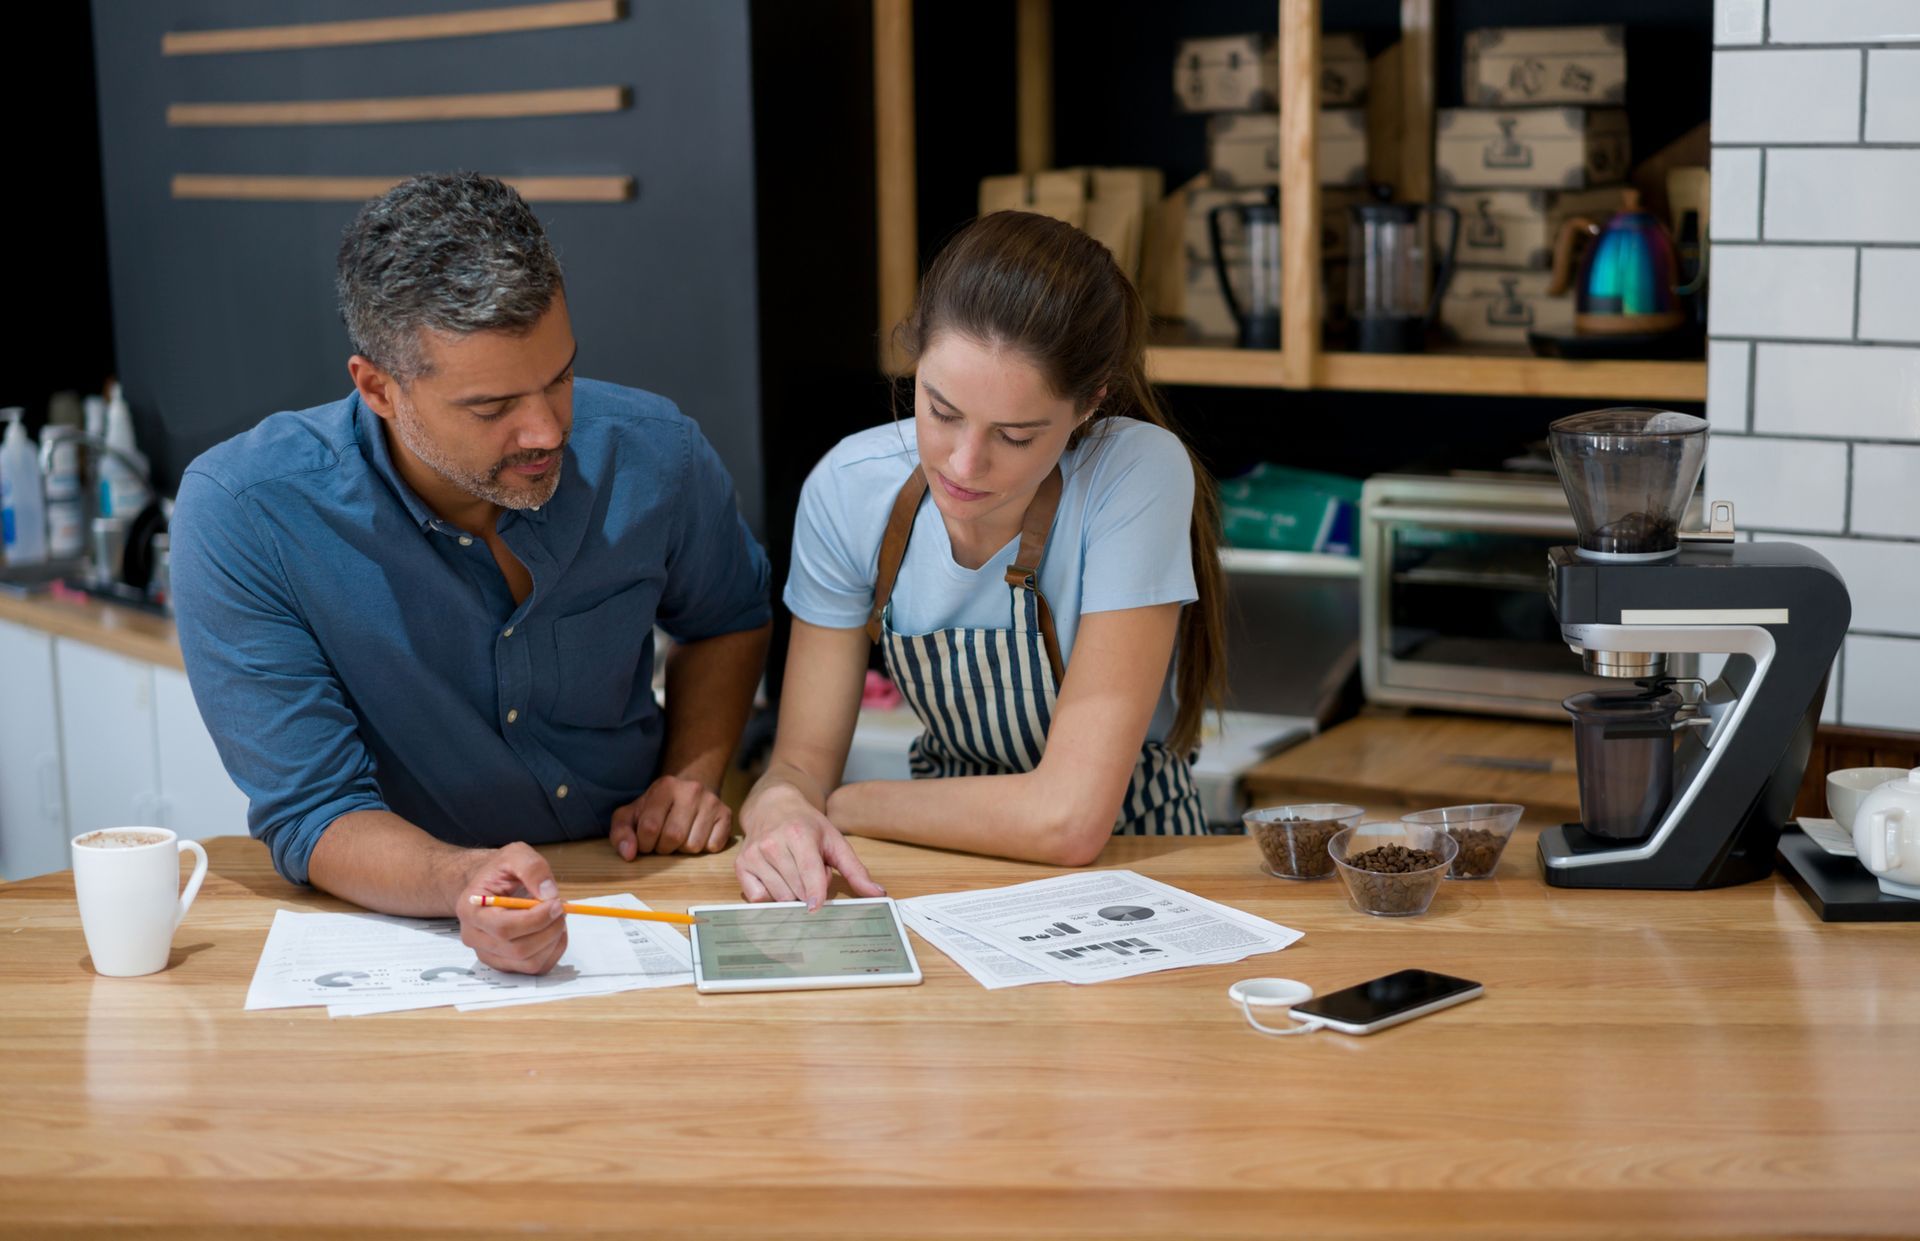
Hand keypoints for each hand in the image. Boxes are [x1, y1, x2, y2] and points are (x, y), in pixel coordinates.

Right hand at [453, 843, 568, 974]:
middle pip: (518, 949)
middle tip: (561, 909)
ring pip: (529, 962)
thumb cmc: (500, 872)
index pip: (504, 927)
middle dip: (549, 929)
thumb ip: (532, 868)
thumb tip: (548, 894)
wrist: (490, 886)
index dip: (536, 919)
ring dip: (553, 940)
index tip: (556, 903)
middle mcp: (475, 938)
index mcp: (472, 910)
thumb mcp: (515, 854)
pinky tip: (553, 931)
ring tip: (556, 918)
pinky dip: (553, 950)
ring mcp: (489, 954)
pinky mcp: (506, 963)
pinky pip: (536, 967)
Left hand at [610, 773, 732, 858]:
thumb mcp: (631, 815)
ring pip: (694, 845)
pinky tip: (696, 836)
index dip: (644, 844)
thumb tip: (628, 853)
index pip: (650, 827)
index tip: (646, 842)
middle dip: (663, 848)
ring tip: (679, 838)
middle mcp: (691, 789)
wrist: (687, 793)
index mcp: (665, 786)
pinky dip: (703, 849)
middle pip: (673, 837)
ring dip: (682, 850)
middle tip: (662, 842)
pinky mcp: (726, 814)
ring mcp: (712, 801)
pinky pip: (713, 846)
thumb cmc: (655, 808)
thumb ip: (621, 833)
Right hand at [735, 785, 884, 909]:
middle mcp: (773, 844)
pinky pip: (758, 897)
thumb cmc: (807, 825)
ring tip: (795, 874)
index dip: (815, 893)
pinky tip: (778, 880)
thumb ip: (856, 870)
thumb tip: (878, 894)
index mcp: (799, 834)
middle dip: (809, 891)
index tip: (816, 908)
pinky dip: (771, 896)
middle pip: (795, 890)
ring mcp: (754, 855)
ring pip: (778, 896)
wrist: (773, 806)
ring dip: (792, 894)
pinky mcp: (741, 865)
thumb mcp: (835, 841)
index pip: (808, 872)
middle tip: (811, 875)